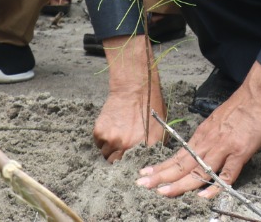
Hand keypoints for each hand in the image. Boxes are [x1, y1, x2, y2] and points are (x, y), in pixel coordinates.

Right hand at [93, 36, 166, 161]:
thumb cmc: (151, 106)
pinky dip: (102, 140)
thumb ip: (156, 149)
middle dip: (118, 163)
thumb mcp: (162, 130)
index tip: (129, 170)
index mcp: (144, 149)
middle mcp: (127, 148)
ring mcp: (112, 140)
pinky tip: (110, 131)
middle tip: (120, 156)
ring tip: (115, 140)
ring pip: (106, 155)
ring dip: (109, 151)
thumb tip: (151, 163)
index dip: (131, 171)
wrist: (135, 88)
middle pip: (117, 166)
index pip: (135, 170)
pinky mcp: (100, 132)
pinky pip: (98, 144)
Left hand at [136, 63, 260, 198]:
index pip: (178, 156)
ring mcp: (224, 148)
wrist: (259, 93)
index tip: (146, 174)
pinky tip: (204, 196)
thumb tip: (204, 149)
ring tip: (163, 193)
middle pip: (182, 164)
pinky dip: (215, 187)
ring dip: (180, 184)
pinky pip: (227, 174)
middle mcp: (209, 142)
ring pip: (198, 171)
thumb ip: (210, 136)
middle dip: (161, 176)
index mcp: (203, 135)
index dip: (162, 167)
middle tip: (143, 185)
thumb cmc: (242, 105)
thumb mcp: (218, 120)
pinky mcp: (240, 152)